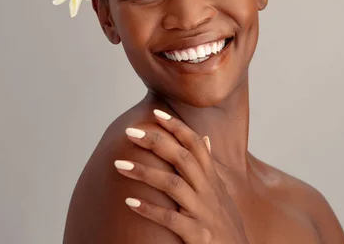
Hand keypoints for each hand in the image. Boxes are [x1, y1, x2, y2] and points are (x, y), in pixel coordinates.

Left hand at [115, 109, 249, 243]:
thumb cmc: (225, 225)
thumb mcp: (221, 193)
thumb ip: (210, 167)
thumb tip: (204, 139)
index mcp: (213, 180)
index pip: (196, 145)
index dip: (177, 127)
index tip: (156, 113)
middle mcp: (210, 192)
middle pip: (183, 158)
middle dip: (156, 142)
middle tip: (129, 132)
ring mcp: (204, 213)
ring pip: (173, 185)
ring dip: (144, 172)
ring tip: (118, 165)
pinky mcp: (198, 235)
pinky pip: (170, 219)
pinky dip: (150, 209)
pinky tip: (130, 202)